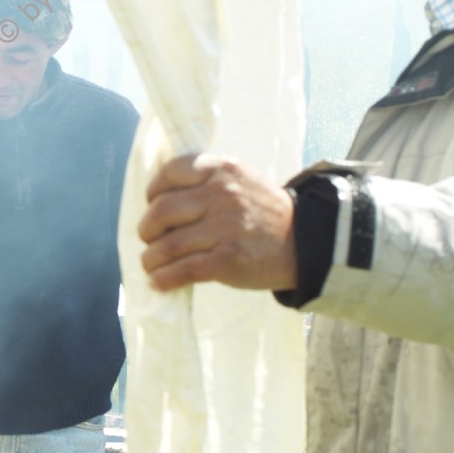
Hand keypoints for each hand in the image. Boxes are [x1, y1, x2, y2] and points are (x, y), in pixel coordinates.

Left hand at [137, 153, 296, 291]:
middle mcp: (222, 195)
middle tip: (150, 239)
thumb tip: (157, 199)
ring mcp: (225, 229)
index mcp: (222, 170)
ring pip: (167, 246)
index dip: (154, 191)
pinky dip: (163, 278)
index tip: (153, 204)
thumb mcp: (241, 180)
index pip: (171, 172)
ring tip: (151, 264)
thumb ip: (206, 180)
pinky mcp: (228, 260)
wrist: (306, 242)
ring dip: (150, 259)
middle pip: (160, 212)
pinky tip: (159, 282)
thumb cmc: (262, 212)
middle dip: (147, 229)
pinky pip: (182, 271)